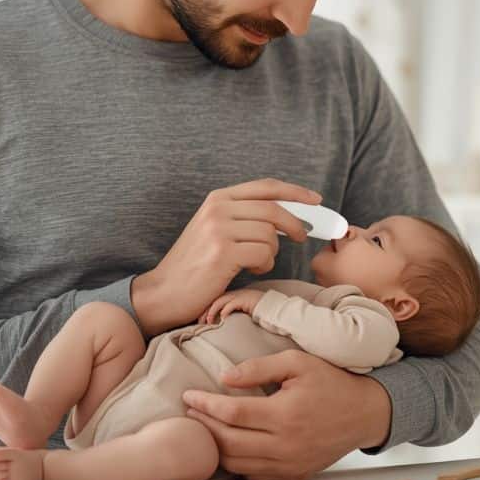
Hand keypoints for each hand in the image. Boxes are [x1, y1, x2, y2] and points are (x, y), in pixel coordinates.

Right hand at [130, 179, 320, 336]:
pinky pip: (263, 253)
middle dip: (295, 224)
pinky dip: (265, 264)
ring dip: (273, 252)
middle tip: (301, 238)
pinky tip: (253, 270)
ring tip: (260, 262)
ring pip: (270, 234)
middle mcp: (217, 209)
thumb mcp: (215, 230)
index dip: (295, 192)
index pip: (266, 187)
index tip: (315, 200)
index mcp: (218, 198)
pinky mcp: (222, 252)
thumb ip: (244, 218)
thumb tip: (287, 216)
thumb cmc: (195, 266)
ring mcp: (218, 229)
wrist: (164, 292)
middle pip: (274, 209)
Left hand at [181, 350, 391, 479]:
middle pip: (229, 442)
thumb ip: (259, 367)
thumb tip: (224, 377)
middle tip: (189, 411)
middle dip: (203, 426)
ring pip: (238, 463)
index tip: (188, 395)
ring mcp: (290, 464)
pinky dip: (235, 463)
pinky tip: (226, 447)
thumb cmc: (331, 381)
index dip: (205, 404)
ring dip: (215, 447)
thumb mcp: (298, 362)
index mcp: (285, 414)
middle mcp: (286, 444)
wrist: (365, 412)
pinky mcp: (294, 474)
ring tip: (203, 428)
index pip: (232, 413)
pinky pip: (254, 475)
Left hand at [198, 289, 264, 324]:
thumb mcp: (242, 314)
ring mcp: (239, 296)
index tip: (201, 321)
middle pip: (214, 300)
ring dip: (212, 312)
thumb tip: (221, 326)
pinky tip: (223, 319)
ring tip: (209, 322)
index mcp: (233, 297)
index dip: (206, 310)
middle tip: (200, 322)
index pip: (214, 301)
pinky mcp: (245, 299)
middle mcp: (234, 294)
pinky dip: (225, 311)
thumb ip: (232, 316)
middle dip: (205, 311)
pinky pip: (231, 304)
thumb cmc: (259, 313)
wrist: (273, 308)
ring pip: (220, 301)